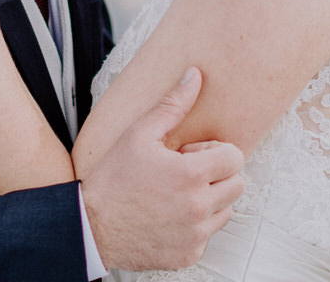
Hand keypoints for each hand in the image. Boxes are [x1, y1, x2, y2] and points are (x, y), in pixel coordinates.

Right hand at [80, 68, 244, 270]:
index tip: (193, 155)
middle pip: (237, 184)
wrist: (92, 226)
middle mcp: (198, 206)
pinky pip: (208, 234)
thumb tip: (194, 76)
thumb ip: (173, 104)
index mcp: (191, 175)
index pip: (235, 157)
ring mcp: (195, 234)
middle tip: (186, 173)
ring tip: (177, 194)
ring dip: (209, 200)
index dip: (215, 151)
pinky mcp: (189, 254)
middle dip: (217, 175)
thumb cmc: (114, 179)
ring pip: (226, 209)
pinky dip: (196, 226)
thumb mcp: (140, 134)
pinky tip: (170, 216)